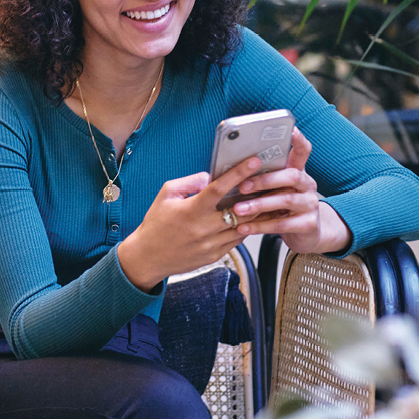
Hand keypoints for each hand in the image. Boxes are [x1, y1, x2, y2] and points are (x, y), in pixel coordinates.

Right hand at [117, 155, 263, 291]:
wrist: (148, 257)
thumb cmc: (156, 223)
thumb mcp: (166, 194)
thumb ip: (189, 182)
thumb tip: (210, 177)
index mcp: (191, 210)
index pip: (219, 188)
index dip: (238, 173)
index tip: (254, 161)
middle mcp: (203, 228)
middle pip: (240, 210)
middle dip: (257, 195)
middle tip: (269, 182)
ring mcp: (211, 244)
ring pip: (243, 227)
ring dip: (256, 213)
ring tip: (267, 200)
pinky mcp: (215, 256)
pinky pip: (237, 240)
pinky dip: (245, 228)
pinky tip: (250, 218)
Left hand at [229, 127, 351, 255]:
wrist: (306, 233)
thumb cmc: (282, 207)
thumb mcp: (275, 190)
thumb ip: (263, 178)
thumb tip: (231, 168)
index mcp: (298, 172)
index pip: (303, 150)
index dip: (298, 140)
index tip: (290, 129)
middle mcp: (307, 185)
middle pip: (291, 175)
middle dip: (265, 180)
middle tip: (242, 185)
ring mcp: (310, 205)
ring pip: (285, 200)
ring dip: (259, 204)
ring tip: (238, 209)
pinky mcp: (308, 224)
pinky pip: (282, 224)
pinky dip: (260, 226)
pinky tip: (243, 227)